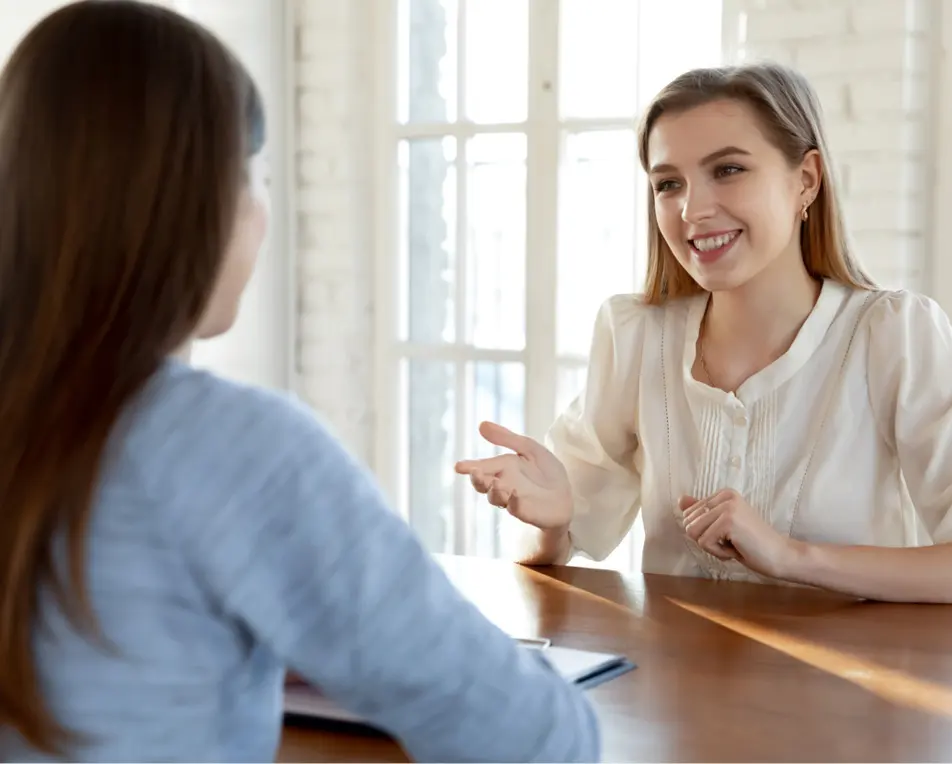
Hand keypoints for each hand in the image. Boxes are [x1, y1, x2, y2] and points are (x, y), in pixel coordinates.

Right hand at [454, 421, 572, 530]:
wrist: (566, 494)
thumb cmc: (545, 472)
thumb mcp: (528, 448)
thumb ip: (506, 438)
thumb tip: (481, 424)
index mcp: (502, 469)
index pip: (481, 468)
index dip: (469, 467)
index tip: (458, 466)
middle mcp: (503, 485)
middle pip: (483, 485)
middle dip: (478, 480)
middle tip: (476, 474)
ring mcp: (513, 500)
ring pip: (496, 498)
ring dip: (494, 491)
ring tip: (496, 484)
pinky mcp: (527, 512)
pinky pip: (516, 509)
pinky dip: (514, 503)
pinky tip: (515, 495)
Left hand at [679, 489, 798, 578]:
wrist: (780, 556)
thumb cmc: (751, 544)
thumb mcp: (722, 526)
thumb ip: (702, 512)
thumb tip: (680, 499)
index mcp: (723, 494)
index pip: (689, 515)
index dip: (705, 533)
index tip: (729, 535)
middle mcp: (725, 496)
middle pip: (689, 523)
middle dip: (706, 540)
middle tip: (732, 541)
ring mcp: (727, 507)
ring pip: (693, 533)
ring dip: (711, 547)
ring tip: (734, 544)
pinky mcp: (728, 521)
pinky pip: (704, 543)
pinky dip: (718, 553)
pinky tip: (737, 549)